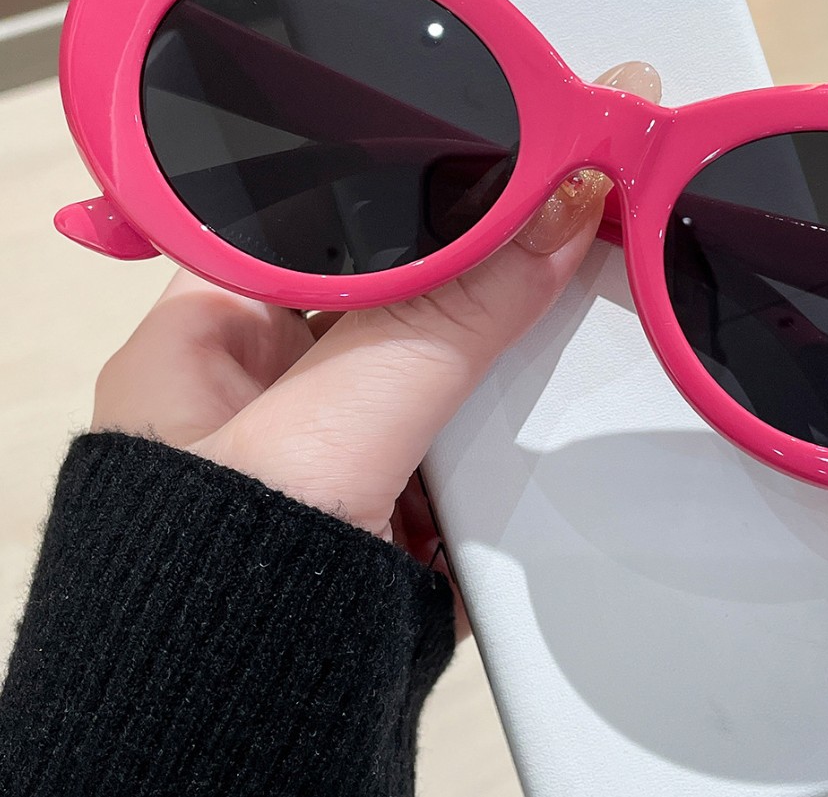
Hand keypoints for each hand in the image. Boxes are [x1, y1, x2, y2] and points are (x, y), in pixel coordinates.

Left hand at [93, 62, 661, 626]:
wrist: (232, 758)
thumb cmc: (204, 602)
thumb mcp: (331, 428)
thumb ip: (446, 317)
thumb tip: (548, 214)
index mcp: (208, 332)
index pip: (330, 212)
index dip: (420, 178)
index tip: (512, 149)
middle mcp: (265, 383)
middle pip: (399, 286)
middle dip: (480, 267)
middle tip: (565, 214)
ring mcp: (329, 447)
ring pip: (438, 365)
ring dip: (499, 361)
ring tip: (565, 307)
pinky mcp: (382, 504)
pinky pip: (458, 436)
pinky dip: (505, 434)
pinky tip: (539, 413)